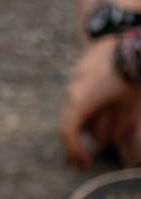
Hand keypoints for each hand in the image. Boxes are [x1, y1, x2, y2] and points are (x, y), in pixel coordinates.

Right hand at [61, 37, 136, 166]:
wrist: (124, 35)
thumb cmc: (130, 70)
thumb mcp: (129, 102)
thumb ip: (119, 125)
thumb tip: (110, 143)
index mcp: (81, 102)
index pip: (68, 133)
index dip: (73, 151)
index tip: (84, 163)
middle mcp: (73, 93)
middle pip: (71, 124)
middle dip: (78, 143)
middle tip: (84, 160)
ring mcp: (75, 82)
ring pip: (76, 111)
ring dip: (86, 125)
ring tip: (101, 134)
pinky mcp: (81, 73)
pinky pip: (80, 97)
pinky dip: (88, 110)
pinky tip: (102, 110)